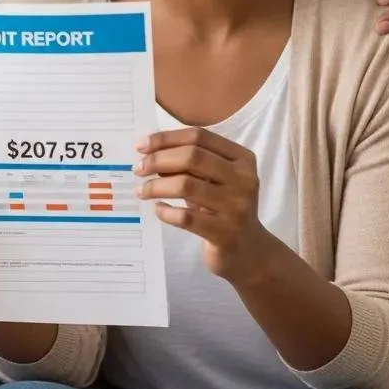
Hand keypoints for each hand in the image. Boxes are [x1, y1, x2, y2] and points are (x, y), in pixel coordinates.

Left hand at [136, 127, 276, 283]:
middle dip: (158, 160)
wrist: (250, 252)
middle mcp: (244, 179)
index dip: (166, 138)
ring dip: (156, 186)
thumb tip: (150, 152)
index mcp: (242, 159)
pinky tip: (158, 210)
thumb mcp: (213, 180)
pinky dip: (166, 212)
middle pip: (192, 157)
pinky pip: (186, 217)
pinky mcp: (225, 234)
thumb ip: (189, 163)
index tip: (141, 146)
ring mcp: (237, 207)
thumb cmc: (224, 207)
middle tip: (138, 169)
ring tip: (142, 191)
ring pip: (186, 185)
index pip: (199, 136)